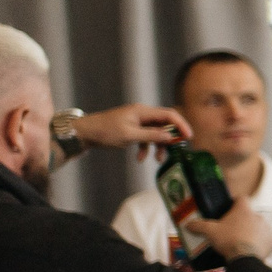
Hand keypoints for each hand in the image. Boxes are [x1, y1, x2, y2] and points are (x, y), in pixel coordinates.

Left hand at [78, 102, 192, 152]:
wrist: (83, 133)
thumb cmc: (104, 131)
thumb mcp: (129, 135)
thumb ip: (151, 136)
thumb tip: (170, 137)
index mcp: (142, 111)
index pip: (169, 115)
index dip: (181, 125)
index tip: (188, 138)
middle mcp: (142, 114)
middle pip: (164, 124)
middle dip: (170, 139)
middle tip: (174, 151)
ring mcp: (137, 121)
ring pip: (155, 132)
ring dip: (158, 146)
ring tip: (157, 160)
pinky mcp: (131, 128)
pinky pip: (145, 137)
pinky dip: (145, 148)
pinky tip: (140, 158)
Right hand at [190, 203, 271, 265]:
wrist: (245, 258)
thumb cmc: (228, 240)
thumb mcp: (210, 232)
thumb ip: (199, 226)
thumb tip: (188, 224)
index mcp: (244, 210)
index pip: (241, 198)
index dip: (235, 202)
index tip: (229, 208)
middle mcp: (258, 216)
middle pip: (248, 214)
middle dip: (240, 220)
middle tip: (230, 229)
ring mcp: (266, 229)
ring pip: (257, 227)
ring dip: (250, 232)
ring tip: (239, 241)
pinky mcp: (271, 241)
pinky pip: (263, 239)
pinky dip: (257, 243)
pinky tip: (248, 249)